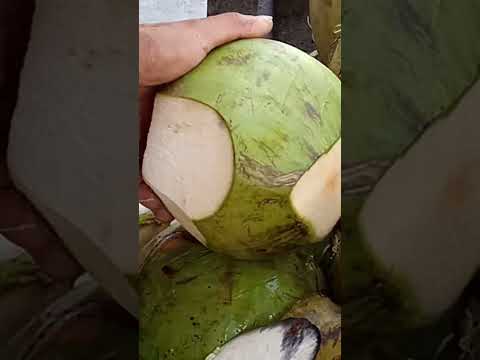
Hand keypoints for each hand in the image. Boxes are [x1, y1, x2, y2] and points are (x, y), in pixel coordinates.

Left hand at [138, 13, 272, 221]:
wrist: (120, 63)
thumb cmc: (152, 49)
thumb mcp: (196, 37)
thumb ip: (229, 31)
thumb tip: (263, 26)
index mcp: (182, 98)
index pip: (205, 122)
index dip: (220, 138)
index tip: (237, 152)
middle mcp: (165, 119)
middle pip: (185, 152)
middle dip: (199, 173)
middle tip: (217, 189)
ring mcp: (148, 138)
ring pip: (166, 172)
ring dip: (179, 193)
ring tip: (193, 210)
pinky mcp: (133, 152)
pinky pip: (143, 180)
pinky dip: (154, 197)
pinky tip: (166, 208)